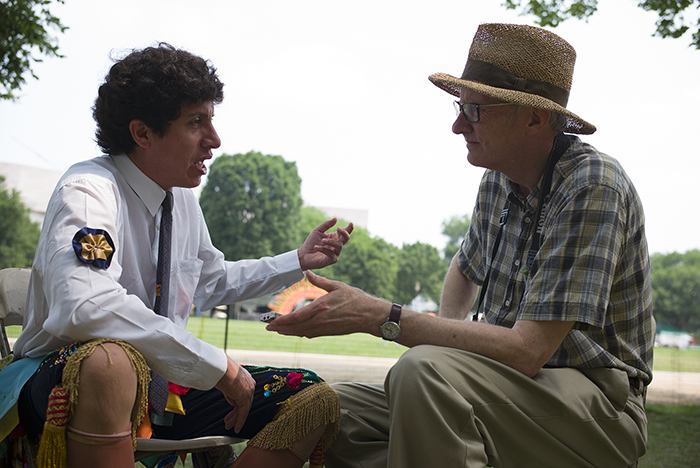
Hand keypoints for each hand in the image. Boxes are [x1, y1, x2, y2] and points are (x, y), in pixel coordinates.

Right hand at [214, 356, 254, 432]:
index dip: (237, 403)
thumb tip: (233, 401)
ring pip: (243, 409)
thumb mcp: (226, 380)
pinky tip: (236, 428)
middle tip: (229, 421)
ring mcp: (249, 391)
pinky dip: (240, 421)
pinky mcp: (245, 398)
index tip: (232, 409)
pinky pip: (243, 413)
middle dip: (236, 413)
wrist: (220, 367)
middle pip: (244, 402)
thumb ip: (231, 390)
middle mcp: (250, 384)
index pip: (243, 394)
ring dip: (235, 419)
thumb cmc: (220, 369)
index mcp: (246, 378)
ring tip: (229, 426)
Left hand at [266, 270, 384, 337]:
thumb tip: (307, 272)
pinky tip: (295, 331)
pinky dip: (300, 333)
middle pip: (295, 327)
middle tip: (268, 327)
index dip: (281, 321)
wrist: (370, 315)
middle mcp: (320, 320)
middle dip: (280, 328)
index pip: (295, 316)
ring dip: (288, 332)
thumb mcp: (337, 286)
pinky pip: (310, 334)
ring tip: (278, 330)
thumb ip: (320, 281)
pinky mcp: (329, 332)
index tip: (270, 322)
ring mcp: (324, 328)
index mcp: (320, 307)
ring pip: (301, 332)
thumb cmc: (356, 299)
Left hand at [298, 218, 353, 270]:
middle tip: (338, 228)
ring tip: (322, 240)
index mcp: (334, 237)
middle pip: (346, 239)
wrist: (304, 254)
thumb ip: (326, 224)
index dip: (349, 228)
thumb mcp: (318, 231)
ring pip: (339, 246)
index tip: (351, 223)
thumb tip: (336, 218)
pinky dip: (324, 249)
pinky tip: (316, 247)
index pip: (344, 233)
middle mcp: (336, 245)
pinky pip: (331, 254)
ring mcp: (335, 253)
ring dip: (331, 242)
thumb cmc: (311, 242)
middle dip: (344, 233)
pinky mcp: (331, 260)